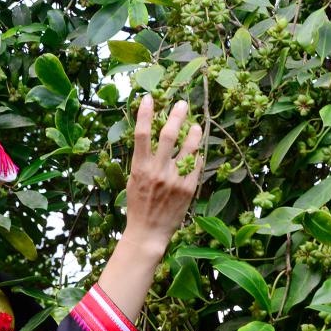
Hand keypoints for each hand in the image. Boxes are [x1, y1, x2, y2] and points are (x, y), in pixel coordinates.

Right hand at [123, 94, 202, 252]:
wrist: (148, 232)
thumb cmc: (138, 206)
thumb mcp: (133, 181)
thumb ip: (143, 162)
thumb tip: (150, 141)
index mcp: (140, 168)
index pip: (142, 134)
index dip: (145, 114)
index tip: (149, 98)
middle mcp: (158, 171)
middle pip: (169, 135)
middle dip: (177, 116)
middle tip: (183, 104)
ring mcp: (175, 179)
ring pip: (188, 147)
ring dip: (194, 133)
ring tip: (196, 126)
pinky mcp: (189, 188)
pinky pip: (196, 165)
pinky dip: (197, 156)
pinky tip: (196, 153)